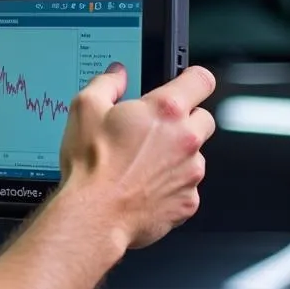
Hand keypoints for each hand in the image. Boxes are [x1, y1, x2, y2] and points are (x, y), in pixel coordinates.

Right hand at [58, 62, 216, 249]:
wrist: (94, 214)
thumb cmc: (91, 164)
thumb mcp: (85, 107)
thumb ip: (106, 83)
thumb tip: (117, 74)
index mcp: (165, 110)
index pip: (201, 80)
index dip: (193, 77)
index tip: (186, 81)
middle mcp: (186, 140)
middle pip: (204, 118)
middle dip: (184, 119)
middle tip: (154, 128)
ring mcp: (191, 173)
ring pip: (195, 155)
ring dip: (177, 154)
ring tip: (142, 162)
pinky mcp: (188, 202)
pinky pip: (187, 187)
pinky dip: (171, 185)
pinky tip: (144, 185)